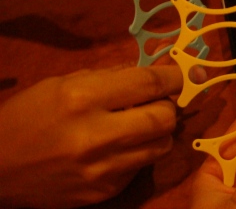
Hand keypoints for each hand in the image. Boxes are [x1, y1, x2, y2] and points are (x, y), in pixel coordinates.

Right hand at [0, 65, 183, 207]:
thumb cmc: (26, 117)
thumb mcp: (62, 83)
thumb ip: (110, 76)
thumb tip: (151, 68)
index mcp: (83, 98)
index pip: (149, 83)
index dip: (174, 77)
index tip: (184, 74)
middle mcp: (96, 135)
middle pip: (164, 117)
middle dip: (169, 105)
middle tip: (159, 101)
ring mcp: (102, 169)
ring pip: (161, 145)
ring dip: (159, 131)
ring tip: (140, 124)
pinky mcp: (103, 192)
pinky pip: (140, 167)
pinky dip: (139, 153)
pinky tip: (119, 147)